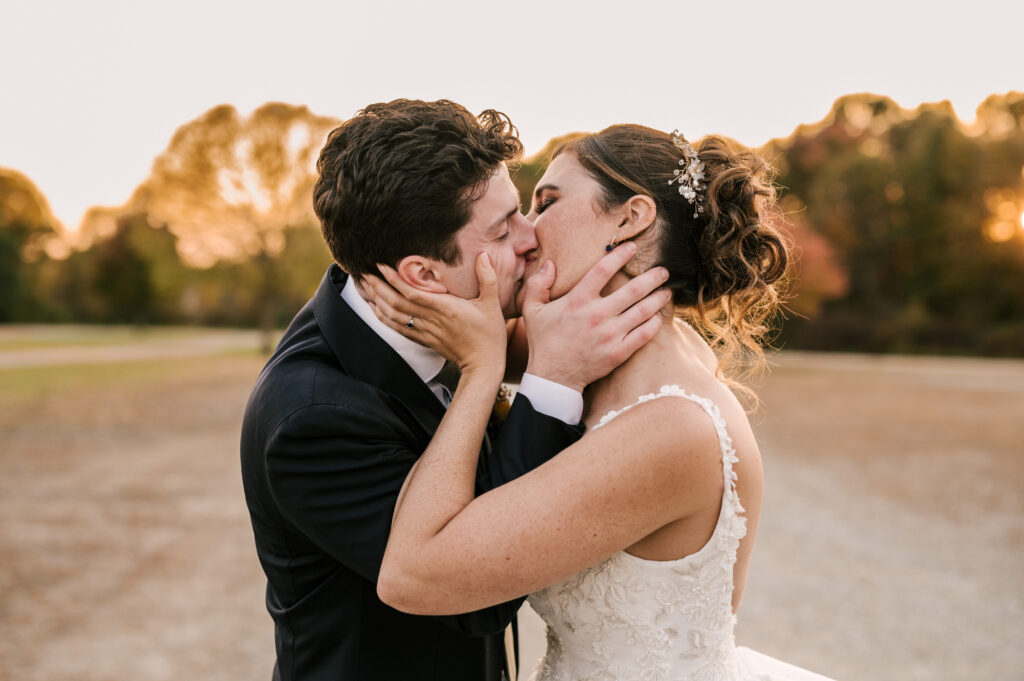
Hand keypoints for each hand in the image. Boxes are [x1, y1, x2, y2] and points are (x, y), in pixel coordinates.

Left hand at [361, 253, 507, 376]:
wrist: (484, 365)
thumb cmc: (489, 335)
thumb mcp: (492, 304)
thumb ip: (487, 278)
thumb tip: (483, 255)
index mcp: (445, 308)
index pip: (412, 292)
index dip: (394, 279)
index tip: (380, 265)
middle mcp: (431, 320)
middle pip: (396, 302)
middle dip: (378, 287)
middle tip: (363, 272)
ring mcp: (425, 331)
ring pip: (394, 315)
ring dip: (377, 300)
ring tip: (364, 286)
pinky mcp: (424, 340)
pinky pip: (398, 328)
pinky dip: (383, 318)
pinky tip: (374, 308)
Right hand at [521, 242, 669, 391]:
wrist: (553, 377)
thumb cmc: (544, 341)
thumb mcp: (532, 310)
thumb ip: (538, 285)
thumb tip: (550, 265)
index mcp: (577, 301)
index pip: (603, 270)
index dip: (620, 256)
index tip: (633, 248)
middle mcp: (597, 315)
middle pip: (633, 289)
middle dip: (652, 277)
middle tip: (663, 271)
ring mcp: (610, 335)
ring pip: (643, 311)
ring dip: (659, 298)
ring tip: (666, 291)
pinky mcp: (619, 352)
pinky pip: (644, 334)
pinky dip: (654, 323)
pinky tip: (658, 316)